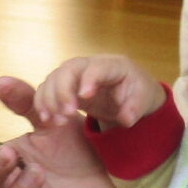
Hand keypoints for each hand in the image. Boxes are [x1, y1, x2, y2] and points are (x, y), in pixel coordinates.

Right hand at [34, 55, 164, 129]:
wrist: (129, 93)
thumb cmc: (137, 92)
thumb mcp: (144, 99)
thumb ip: (135, 108)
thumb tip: (125, 119)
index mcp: (112, 65)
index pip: (96, 67)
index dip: (88, 79)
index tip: (84, 97)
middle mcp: (89, 65)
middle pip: (68, 69)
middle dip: (63, 90)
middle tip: (68, 113)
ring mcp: (75, 75)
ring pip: (53, 78)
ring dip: (50, 100)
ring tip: (57, 121)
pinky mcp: (65, 86)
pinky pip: (47, 89)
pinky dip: (43, 104)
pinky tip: (48, 120)